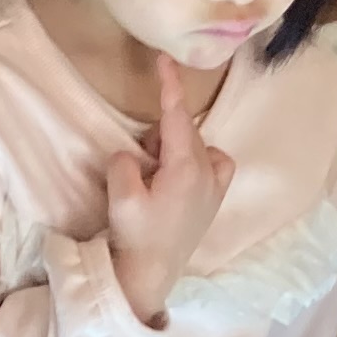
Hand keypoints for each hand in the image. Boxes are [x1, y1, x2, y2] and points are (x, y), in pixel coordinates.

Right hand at [105, 53, 235, 326]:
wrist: (151, 276)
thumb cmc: (136, 238)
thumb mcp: (120, 198)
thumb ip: (124, 164)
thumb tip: (131, 155)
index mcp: (186, 168)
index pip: (177, 116)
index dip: (169, 86)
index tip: (165, 60)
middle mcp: (208, 173)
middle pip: (184, 131)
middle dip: (161, 134)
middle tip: (138, 163)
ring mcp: (215, 187)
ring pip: (197, 145)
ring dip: (175, 147)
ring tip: (153, 174)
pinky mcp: (214, 201)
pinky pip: (214, 163)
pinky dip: (197, 158)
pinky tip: (178, 176)